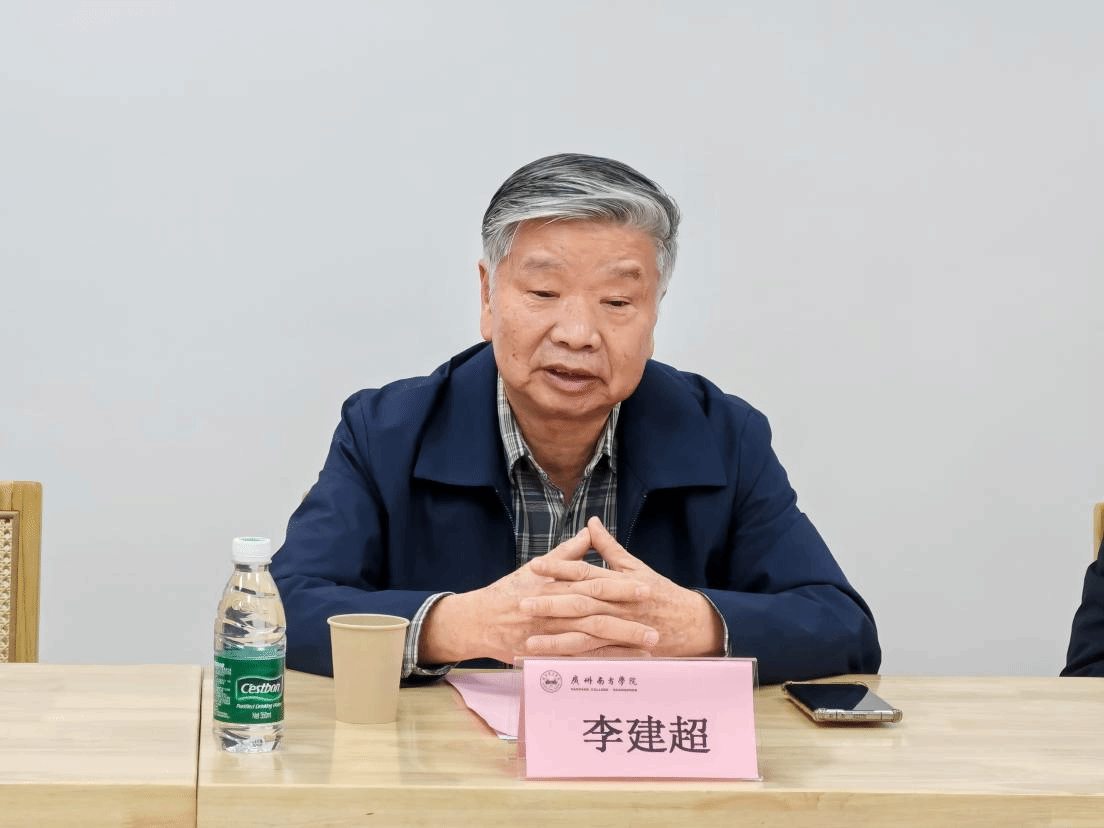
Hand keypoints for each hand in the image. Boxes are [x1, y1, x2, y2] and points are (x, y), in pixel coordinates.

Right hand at [418, 527, 658, 664]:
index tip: (645, 587)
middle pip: (595, 614)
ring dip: (620, 645)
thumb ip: (567, 553)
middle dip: (627, 621)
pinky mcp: (544, 655)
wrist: (477, 620)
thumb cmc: (508, 592)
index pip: (593, 584)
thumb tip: (590, 532)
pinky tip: (622, 667)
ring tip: (648, 649)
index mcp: (555, 586)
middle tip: (656, 627)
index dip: (620, 587)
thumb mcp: (536, 568)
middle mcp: (553, 610)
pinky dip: (600, 664)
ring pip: (589, 640)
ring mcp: (549, 634)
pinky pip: (576, 662)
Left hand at [528, 516, 724, 657]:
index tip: (534, 565)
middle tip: (523, 602)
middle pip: (580, 603)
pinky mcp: (621, 651)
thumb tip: (590, 522)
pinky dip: (572, 661)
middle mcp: (617, 606)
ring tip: (529, 640)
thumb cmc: (659, 591)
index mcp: (618, 582)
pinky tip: (552, 664)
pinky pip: (594, 658)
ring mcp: (619, 630)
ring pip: (585, 634)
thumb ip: (609, 547)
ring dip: (556, 638)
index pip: (584, 572)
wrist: (688, 623)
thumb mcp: (634, 566)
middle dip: (551, 603)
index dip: (559, 567)